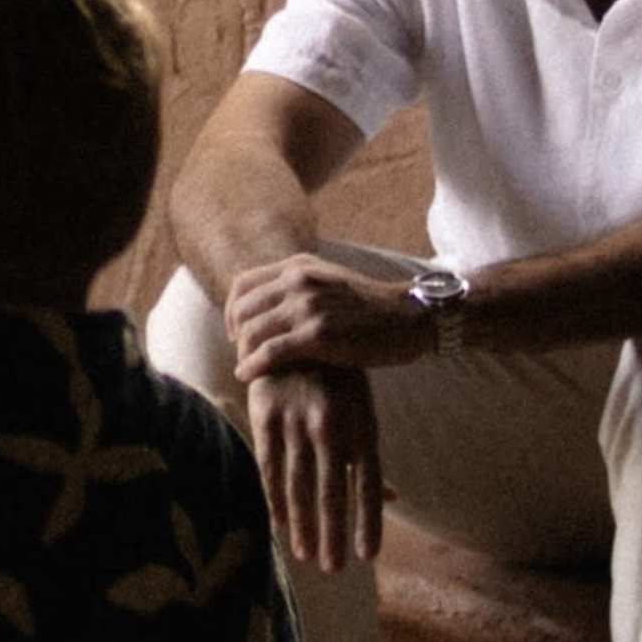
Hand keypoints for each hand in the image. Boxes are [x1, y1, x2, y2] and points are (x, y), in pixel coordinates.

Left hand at [226, 244, 457, 384]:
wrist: (410, 317)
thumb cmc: (371, 308)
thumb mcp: (330, 282)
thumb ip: (300, 286)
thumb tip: (268, 303)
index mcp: (300, 266)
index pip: (243, 284)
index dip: (232, 310)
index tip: (236, 331)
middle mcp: (299, 280)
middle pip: (242, 309)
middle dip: (235, 334)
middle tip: (241, 353)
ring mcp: (308, 306)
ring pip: (251, 331)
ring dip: (242, 353)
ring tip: (245, 367)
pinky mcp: (318, 334)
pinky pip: (269, 352)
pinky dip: (251, 365)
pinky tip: (246, 376)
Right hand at [245, 360, 384, 574]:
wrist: (296, 330)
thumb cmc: (338, 379)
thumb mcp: (362, 410)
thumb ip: (368, 456)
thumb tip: (392, 500)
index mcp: (361, 423)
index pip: (368, 483)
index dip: (368, 521)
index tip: (367, 556)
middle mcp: (330, 424)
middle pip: (332, 491)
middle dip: (333, 534)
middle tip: (333, 568)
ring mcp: (296, 420)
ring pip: (299, 486)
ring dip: (303, 526)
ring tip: (306, 556)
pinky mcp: (266, 415)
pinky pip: (269, 467)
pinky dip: (275, 499)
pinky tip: (280, 523)